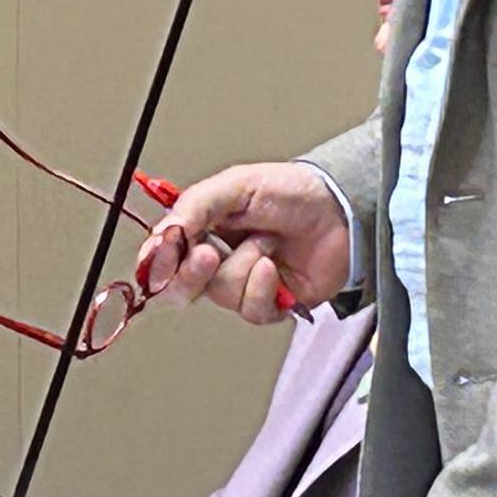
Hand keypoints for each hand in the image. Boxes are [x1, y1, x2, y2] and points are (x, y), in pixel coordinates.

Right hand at [135, 161, 349, 325]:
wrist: (339, 210)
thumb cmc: (292, 191)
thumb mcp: (237, 185)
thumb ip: (195, 207)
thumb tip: (163, 234)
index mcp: (200, 229)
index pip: (161, 257)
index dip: (156, 262)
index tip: (164, 253)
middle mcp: (215, 260)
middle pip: (177, 288)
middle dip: (191, 275)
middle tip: (209, 254)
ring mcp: (241, 284)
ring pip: (219, 294)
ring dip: (245, 265)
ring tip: (267, 241)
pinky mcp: (267, 304)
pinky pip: (250, 311)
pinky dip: (263, 287)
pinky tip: (276, 266)